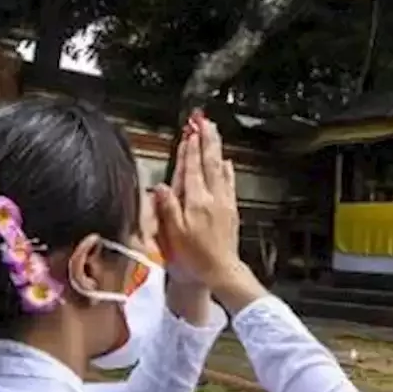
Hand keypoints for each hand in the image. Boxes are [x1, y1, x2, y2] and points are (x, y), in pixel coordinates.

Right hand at [155, 112, 264, 310]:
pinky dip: (227, 169)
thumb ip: (167, 207)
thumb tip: (161, 186)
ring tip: (213, 132)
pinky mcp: (231, 209)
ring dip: (216, 148)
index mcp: (196, 201)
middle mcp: (212, 197)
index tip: (189, 132)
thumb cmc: (195, 256)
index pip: (191, 168)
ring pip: (220, 168)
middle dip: (206, 140)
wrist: (221, 270)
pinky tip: (227, 162)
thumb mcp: (174, 233)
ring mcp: (224, 202)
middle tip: (204, 121)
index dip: (189, 149)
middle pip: (209, 162)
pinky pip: (230, 182)